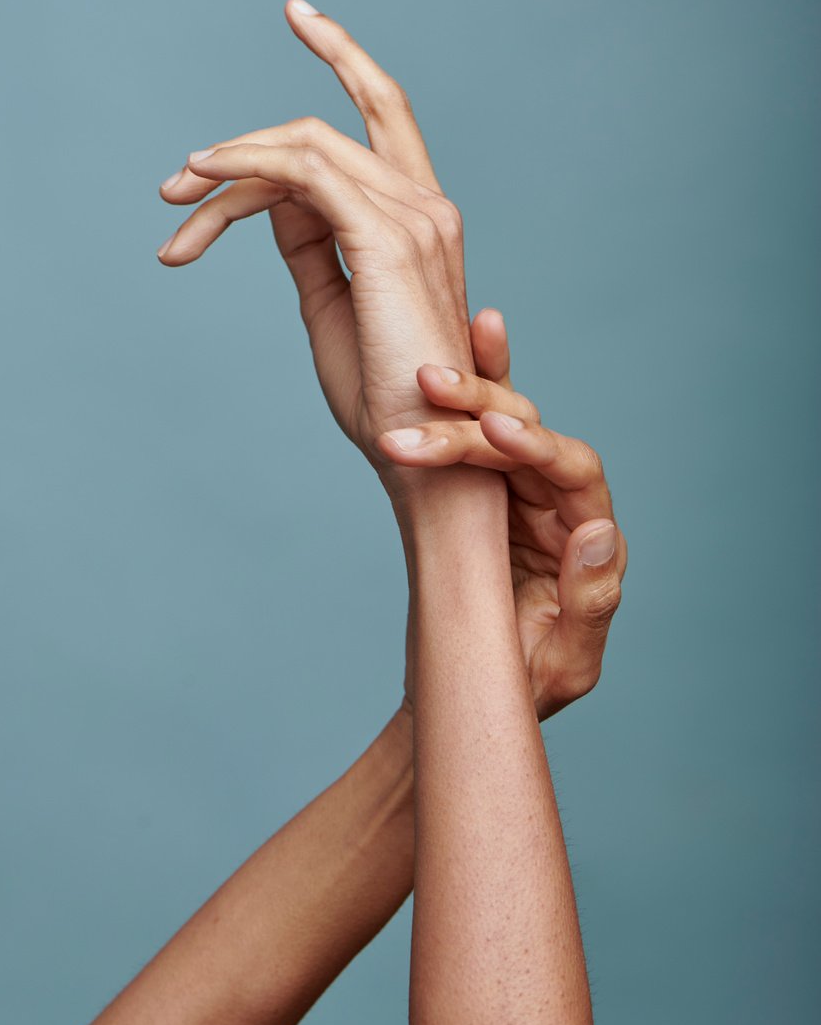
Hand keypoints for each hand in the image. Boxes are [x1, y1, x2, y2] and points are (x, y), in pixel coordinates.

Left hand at [156, 0, 474, 498]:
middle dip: (243, 144)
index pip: (380, 114)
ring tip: (174, 202)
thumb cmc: (383, 397)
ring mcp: (412, 219)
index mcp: (422, 219)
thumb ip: (311, 247)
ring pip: (303, 148)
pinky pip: (304, 174)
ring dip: (227, 167)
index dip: (337, 67)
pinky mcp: (386, 241)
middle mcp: (425, 206)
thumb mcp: (332, 305)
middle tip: (173, 189)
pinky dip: (246, 166)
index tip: (245, 115)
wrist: (424, 454)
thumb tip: (275, 204)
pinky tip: (202, 180)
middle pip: (319, 136)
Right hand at [380, 308, 626, 719]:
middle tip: (426, 390)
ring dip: (462, 396)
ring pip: (496, 425)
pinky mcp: (484, 490)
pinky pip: (481, 428)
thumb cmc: (524, 687)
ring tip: (424, 372)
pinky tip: (474, 331)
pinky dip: (479, 381)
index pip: (574, 474)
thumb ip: (591, 603)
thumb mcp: (565, 662)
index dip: (536, 447)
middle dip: (476, 414)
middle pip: (528, 437)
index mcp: (585, 536)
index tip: (491, 432)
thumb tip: (599, 532)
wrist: (473, 692)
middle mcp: (559, 503)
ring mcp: (520, 492)